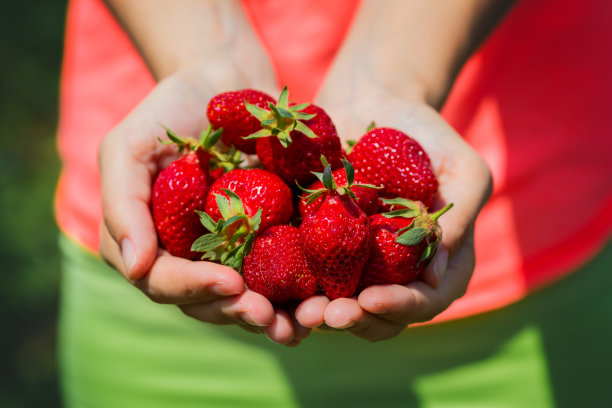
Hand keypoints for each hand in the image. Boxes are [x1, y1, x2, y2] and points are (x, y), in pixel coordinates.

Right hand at [98, 70, 309, 345]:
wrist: (223, 80)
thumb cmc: (170, 108)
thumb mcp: (131, 146)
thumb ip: (123, 204)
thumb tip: (134, 267)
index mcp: (148, 242)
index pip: (162, 281)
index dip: (193, 288)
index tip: (230, 283)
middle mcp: (186, 255)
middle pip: (205, 301)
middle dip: (235, 311)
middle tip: (267, 316)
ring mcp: (225, 251)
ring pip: (242, 298)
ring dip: (268, 316)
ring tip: (296, 323)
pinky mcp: (262, 239)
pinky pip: (276, 274)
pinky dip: (293, 294)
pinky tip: (316, 304)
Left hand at [295, 95, 491, 340]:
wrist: (372, 105)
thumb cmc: (426, 136)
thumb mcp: (463, 171)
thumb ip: (458, 220)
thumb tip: (437, 276)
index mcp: (434, 265)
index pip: (424, 301)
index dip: (400, 307)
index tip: (372, 299)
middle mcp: (394, 274)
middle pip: (379, 316)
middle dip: (354, 320)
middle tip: (327, 316)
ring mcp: (355, 264)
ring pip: (339, 304)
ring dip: (319, 315)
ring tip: (300, 313)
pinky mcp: (318, 247)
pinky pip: (304, 274)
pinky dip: (290, 287)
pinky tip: (270, 289)